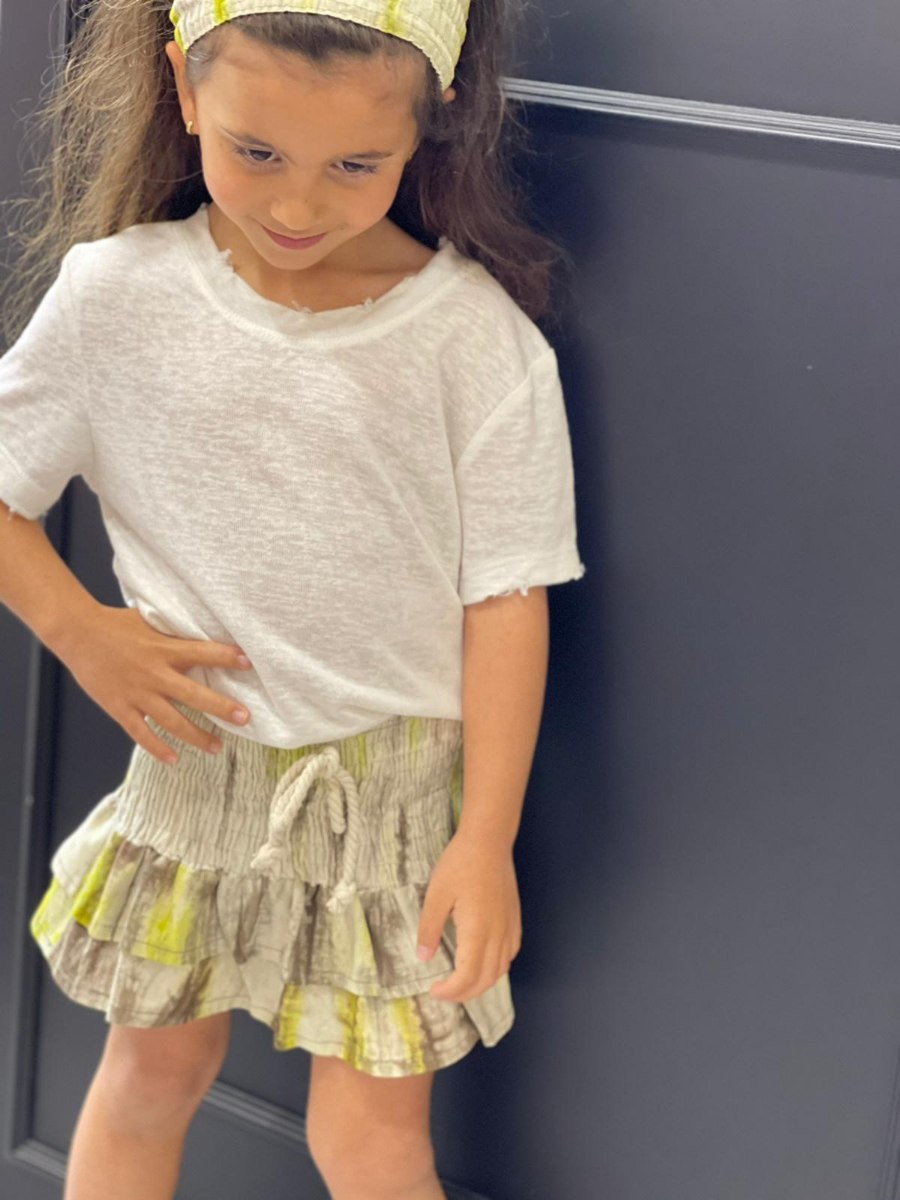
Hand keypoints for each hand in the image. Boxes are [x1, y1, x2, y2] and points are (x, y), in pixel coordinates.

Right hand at [58, 603, 254, 765]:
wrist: (78, 634)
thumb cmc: (117, 624)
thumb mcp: (150, 622)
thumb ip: (174, 633)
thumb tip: (202, 630)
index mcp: (165, 649)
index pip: (203, 652)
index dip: (227, 657)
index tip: (249, 663)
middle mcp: (155, 674)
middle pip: (194, 696)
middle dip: (222, 708)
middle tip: (245, 718)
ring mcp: (137, 694)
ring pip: (172, 722)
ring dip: (197, 736)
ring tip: (217, 748)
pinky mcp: (120, 708)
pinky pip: (142, 733)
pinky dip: (158, 748)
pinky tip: (175, 760)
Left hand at [416, 832, 521, 1002]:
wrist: (489, 841)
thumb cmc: (460, 864)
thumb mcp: (436, 895)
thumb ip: (429, 929)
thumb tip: (424, 958)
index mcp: (478, 931)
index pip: (468, 976)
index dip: (451, 991)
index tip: (434, 991)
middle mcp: (498, 934)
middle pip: (486, 979)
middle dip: (464, 994)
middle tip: (443, 992)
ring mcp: (509, 927)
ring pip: (501, 969)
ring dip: (481, 983)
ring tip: (460, 983)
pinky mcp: (514, 919)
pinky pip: (510, 954)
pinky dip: (496, 968)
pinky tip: (484, 963)